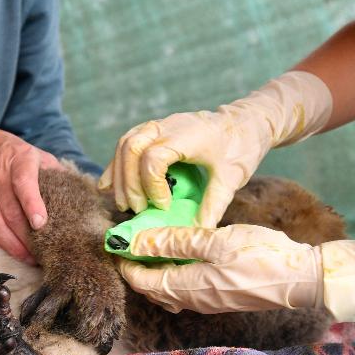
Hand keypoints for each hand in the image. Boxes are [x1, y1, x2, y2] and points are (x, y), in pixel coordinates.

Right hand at [0, 125, 62, 263]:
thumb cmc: (10, 151)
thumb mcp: (34, 152)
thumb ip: (53, 171)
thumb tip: (75, 193)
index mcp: (18, 158)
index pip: (24, 182)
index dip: (32, 203)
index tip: (40, 223)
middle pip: (9, 210)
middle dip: (25, 236)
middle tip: (41, 254)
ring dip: (9, 243)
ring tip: (25, 257)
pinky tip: (2, 248)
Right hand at [98, 71, 332, 226]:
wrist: (247, 121)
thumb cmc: (241, 147)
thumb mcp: (231, 179)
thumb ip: (213, 206)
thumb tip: (196, 233)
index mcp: (187, 135)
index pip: (154, 158)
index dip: (152, 185)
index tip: (164, 206)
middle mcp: (167, 126)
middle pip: (131, 148)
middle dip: (129, 183)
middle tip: (137, 210)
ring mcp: (159, 125)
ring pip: (124, 144)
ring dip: (119, 175)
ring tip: (124, 203)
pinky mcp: (154, 130)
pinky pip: (127, 143)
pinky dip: (116, 165)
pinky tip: (108, 185)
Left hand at [117, 224, 354, 321]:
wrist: (301, 279)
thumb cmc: (261, 256)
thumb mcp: (214, 241)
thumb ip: (175, 240)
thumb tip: (138, 240)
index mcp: (187, 287)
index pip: (142, 279)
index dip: (125, 262)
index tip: (115, 241)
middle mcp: (192, 300)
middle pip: (151, 287)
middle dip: (135, 266)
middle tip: (127, 241)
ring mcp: (206, 301)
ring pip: (167, 289)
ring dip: (153, 269)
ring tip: (149, 244)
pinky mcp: (219, 297)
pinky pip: (184, 288)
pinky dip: (172, 272)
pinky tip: (178, 253)